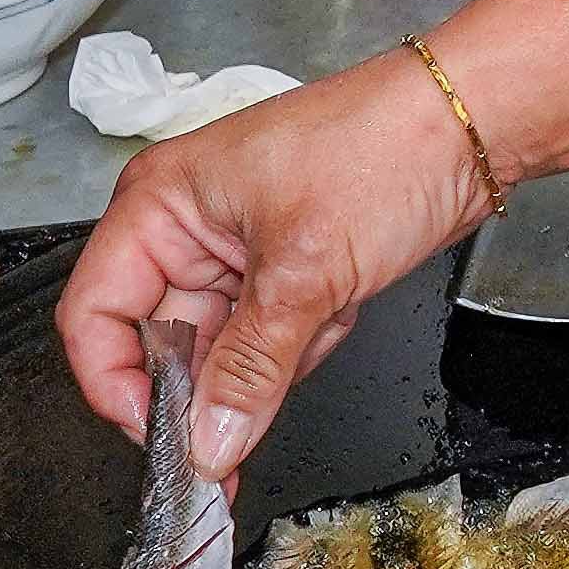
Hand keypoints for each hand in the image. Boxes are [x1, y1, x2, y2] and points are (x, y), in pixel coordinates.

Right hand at [52, 52, 498, 479]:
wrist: (473, 125)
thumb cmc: (385, 147)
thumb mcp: (306, 270)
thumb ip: (250, 368)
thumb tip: (207, 443)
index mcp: (158, 205)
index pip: (94, 316)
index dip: (116, 385)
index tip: (161, 438)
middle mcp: (185, 228)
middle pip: (161, 344)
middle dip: (215, 381)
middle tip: (246, 424)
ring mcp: (237, 252)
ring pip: (224, 352)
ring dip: (275, 356)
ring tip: (325, 308)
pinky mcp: (285, 270)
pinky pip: (271, 342)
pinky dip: (307, 340)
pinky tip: (342, 303)